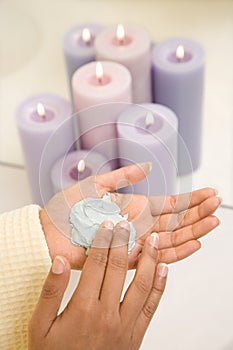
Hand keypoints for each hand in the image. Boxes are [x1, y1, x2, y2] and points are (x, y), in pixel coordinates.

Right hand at [29, 222, 167, 349]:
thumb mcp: (40, 326)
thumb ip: (50, 292)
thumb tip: (60, 261)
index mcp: (83, 309)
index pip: (96, 264)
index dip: (103, 241)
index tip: (107, 224)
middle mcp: (107, 315)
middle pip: (118, 269)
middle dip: (124, 243)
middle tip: (127, 224)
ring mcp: (125, 326)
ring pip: (141, 285)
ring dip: (148, 259)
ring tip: (152, 240)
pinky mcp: (135, 336)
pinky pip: (151, 307)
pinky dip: (160, 286)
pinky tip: (163, 269)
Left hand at [40, 163, 220, 268]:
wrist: (49, 232)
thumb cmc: (68, 209)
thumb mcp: (97, 185)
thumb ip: (122, 177)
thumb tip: (146, 167)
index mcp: (135, 207)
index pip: (169, 204)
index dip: (190, 199)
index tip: (208, 193)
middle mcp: (139, 226)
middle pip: (176, 221)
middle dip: (198, 213)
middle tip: (217, 204)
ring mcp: (135, 242)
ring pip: (172, 238)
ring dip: (193, 230)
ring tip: (213, 221)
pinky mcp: (127, 259)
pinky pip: (156, 257)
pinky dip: (176, 251)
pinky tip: (193, 243)